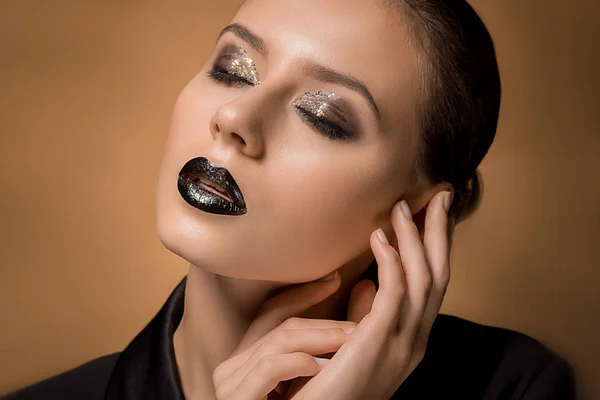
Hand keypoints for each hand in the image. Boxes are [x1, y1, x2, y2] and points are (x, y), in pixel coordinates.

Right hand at [212, 270, 349, 399]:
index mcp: (249, 357)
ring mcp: (230, 381)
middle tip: (360, 326)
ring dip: (321, 339)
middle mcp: (233, 364)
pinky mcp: (235, 397)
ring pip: (279, 340)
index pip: (273, 311)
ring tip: (352, 342)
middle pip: (281, 324)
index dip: (305, 293)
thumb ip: (325, 342)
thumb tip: (356, 293)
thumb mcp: (308, 380)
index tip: (338, 278)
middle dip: (325, 323)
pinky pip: (271, 367)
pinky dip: (301, 362)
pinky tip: (324, 367)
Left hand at [288, 190, 454, 399]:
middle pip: (437, 276)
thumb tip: (366, 285)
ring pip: (421, 280)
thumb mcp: (356, 343)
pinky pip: (393, 295)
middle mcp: (415, 340)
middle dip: (439, 233)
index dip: (436, 246)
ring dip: (414, 239)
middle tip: (437, 195)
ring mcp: (402, 344)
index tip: (434, 213)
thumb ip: (366, 315)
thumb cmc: (331, 379)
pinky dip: (392, 262)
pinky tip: (381, 237)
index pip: (432, 283)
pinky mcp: (377, 344)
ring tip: (401, 207)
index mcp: (411, 338)